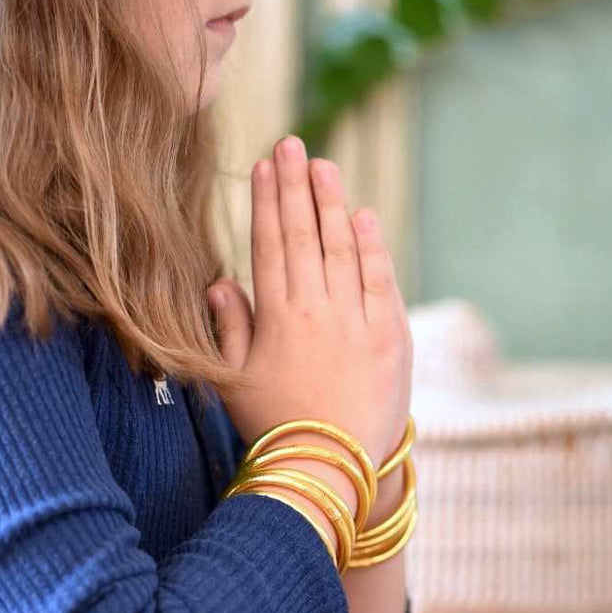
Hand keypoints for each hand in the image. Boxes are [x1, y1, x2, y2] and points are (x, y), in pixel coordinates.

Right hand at [207, 135, 411, 469]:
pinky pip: (380, 279)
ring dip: (332, 203)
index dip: (267, 200)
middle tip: (293, 144)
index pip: (269, 243)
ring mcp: (357, 319)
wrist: (332, 468)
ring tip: (324, 166)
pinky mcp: (391, 336)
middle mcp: (316, 308)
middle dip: (297, 185)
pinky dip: (372, 245)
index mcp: (276, 316)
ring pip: (342, 247)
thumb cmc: (275, 426)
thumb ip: (228, 326)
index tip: (265, 164)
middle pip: (304, 234)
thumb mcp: (233, 380)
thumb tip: (220, 280)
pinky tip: (363, 215)